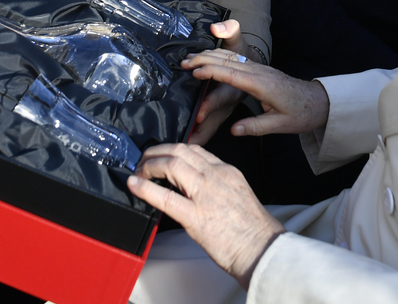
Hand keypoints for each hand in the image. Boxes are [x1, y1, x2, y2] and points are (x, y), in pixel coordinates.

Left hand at [128, 144, 285, 288]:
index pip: (196, 149)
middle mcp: (216, 176)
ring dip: (150, 164)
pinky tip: (136, 185)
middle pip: (181, 150)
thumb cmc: (252, 228)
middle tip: (145, 159)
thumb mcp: (238, 192)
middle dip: (158, 151)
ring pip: (173, 165)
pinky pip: (166, 197)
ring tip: (139, 170)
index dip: (174, 149)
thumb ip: (218, 184)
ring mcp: (206, 194)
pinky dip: (146, 188)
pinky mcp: (196, 217)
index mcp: (227, 170)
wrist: (262, 248)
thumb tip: (195, 186)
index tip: (162, 154)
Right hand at [183, 47, 329, 137]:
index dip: (213, 71)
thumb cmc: (301, 113)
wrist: (318, 101)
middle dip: (205, 59)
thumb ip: (256, 127)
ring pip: (231, 58)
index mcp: (262, 85)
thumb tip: (234, 130)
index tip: (195, 71)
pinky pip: (236, 61)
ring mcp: (260, 69)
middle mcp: (259, 73)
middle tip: (184, 62)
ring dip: (210, 56)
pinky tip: (210, 58)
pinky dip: (220, 58)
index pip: (233, 74)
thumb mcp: (281, 125)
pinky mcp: (260, 71)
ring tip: (191, 57)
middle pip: (228, 62)